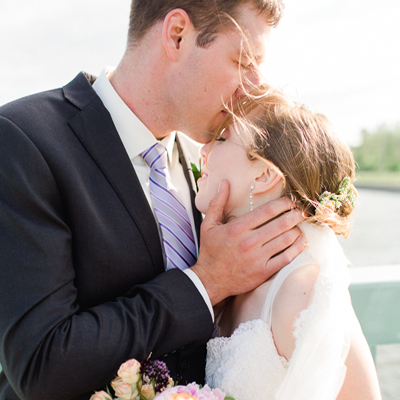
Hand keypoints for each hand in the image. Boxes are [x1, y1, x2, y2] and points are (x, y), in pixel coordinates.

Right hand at [190, 180, 305, 304]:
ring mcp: (258, 258)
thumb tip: (224, 182)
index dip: (282, 203)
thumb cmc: (210, 251)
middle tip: (300, 211)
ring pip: (286, 240)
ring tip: (299, 225)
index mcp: (237, 228)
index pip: (267, 211)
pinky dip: (297, 248)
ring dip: (297, 230)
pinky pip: (286, 258)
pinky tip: (300, 241)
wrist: (210, 280)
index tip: (289, 201)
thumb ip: (217, 202)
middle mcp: (249, 242)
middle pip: (281, 224)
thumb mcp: (208, 225)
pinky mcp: (264, 272)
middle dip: (295, 215)